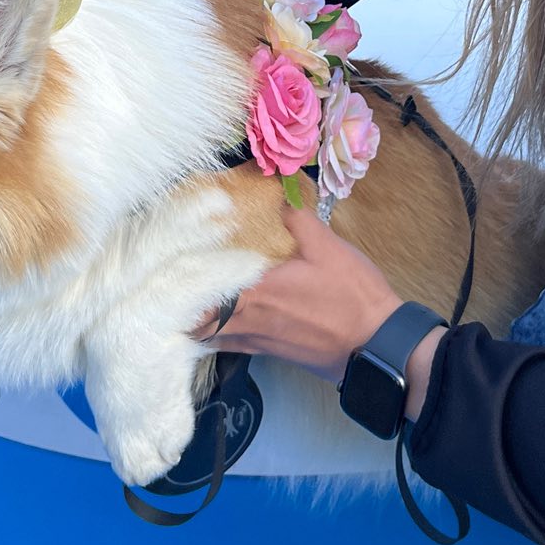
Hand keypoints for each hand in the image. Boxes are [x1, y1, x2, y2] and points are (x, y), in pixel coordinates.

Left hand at [187, 201, 406, 385]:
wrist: (376, 345)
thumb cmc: (351, 296)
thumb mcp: (327, 246)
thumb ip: (297, 217)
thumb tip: (280, 191)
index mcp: (255, 293)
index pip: (202, 290)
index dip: (180, 280)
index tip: (167, 264)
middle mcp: (247, 321)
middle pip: (196, 321)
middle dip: (179, 304)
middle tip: (169, 282)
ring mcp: (257, 342)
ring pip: (210, 336)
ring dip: (197, 319)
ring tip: (187, 298)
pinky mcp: (270, 353)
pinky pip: (230, 344)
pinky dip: (217, 332)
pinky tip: (222, 316)